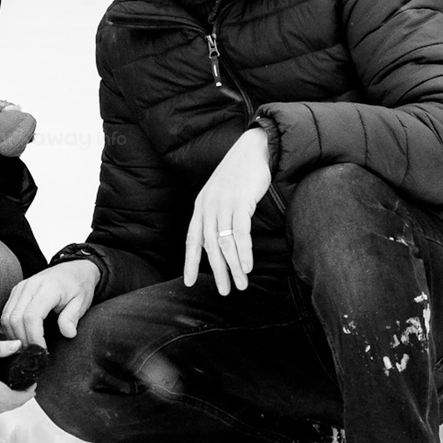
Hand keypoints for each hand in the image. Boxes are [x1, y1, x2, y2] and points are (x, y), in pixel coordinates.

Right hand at [0, 334, 35, 413]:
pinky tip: (5, 387)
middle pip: (4, 407)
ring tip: (22, 386)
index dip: (24, 394)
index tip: (34, 382)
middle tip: (32, 385)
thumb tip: (18, 346)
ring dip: (12, 403)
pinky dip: (1, 401)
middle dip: (22, 400)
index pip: (6, 396)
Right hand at [1, 260, 99, 347]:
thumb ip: (72, 317)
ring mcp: (21, 287)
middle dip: (23, 340)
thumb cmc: (79, 285)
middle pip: (16, 319)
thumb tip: (68, 333)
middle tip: (35, 354)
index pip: (32, 316)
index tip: (42, 351)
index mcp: (48, 288)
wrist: (74, 268)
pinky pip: (7, 312)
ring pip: (7, 317)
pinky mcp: (17, 290)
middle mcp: (30, 286)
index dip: (34, 338)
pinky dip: (11, 328)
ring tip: (29, 348)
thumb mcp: (82, 302)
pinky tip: (23, 337)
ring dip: (14, 336)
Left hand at [183, 128, 269, 294]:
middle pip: (209, 246)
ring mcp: (223, 204)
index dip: (190, 262)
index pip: (192, 240)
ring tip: (241, 284)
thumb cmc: (238, 176)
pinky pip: (240, 233)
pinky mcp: (240, 202)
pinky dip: (243, 252)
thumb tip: (214, 243)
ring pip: (225, 243)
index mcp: (200, 207)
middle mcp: (208, 207)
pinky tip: (247, 266)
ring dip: (233, 267)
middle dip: (217, 272)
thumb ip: (215, 217)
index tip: (190, 283)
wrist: (252, 150)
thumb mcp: (220, 196)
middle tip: (225, 291)